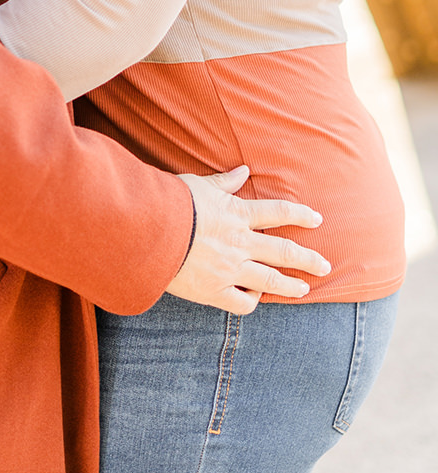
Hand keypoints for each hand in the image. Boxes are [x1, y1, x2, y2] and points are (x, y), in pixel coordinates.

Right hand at [167, 165, 330, 314]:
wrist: (146, 232)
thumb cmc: (168, 203)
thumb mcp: (198, 184)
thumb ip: (223, 181)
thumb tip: (243, 170)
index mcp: (237, 214)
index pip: (278, 213)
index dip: (300, 215)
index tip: (317, 220)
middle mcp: (240, 243)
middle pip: (284, 251)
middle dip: (308, 258)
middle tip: (325, 265)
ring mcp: (229, 270)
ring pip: (271, 281)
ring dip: (292, 285)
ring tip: (304, 289)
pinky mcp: (213, 292)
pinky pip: (242, 303)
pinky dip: (253, 302)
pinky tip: (256, 298)